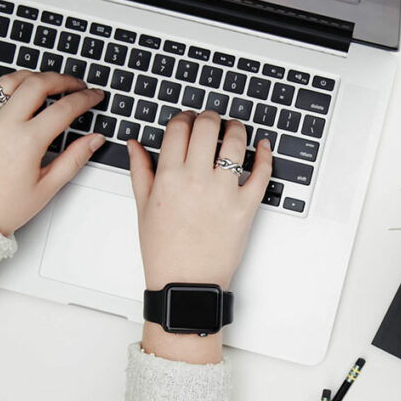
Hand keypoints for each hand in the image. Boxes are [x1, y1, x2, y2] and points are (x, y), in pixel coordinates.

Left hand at [0, 71, 105, 234]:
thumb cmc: (1, 206)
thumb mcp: (47, 187)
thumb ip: (74, 158)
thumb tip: (94, 140)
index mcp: (26, 141)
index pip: (64, 108)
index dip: (85, 98)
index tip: (94, 96)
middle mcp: (3, 124)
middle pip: (38, 83)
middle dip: (63, 80)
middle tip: (76, 84)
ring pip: (12, 80)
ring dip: (34, 77)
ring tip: (49, 83)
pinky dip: (11, 89)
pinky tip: (21, 98)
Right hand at [128, 110, 272, 362]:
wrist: (186, 283)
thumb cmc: (164, 251)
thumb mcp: (143, 208)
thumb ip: (140, 171)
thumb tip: (135, 144)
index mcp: (169, 177)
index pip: (179, 128)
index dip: (184, 118)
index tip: (187, 120)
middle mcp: (197, 180)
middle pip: (207, 127)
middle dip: (209, 117)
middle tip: (211, 120)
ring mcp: (224, 192)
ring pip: (235, 142)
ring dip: (236, 128)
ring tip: (235, 129)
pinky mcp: (246, 207)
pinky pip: (262, 173)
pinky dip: (265, 155)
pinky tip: (263, 146)